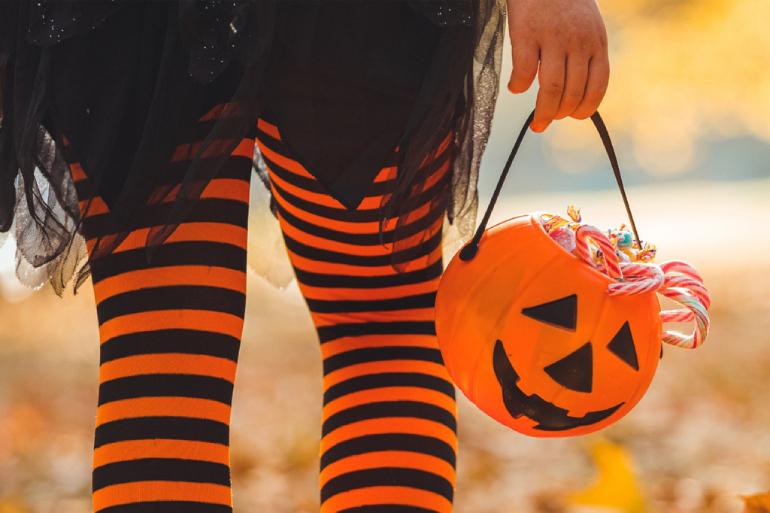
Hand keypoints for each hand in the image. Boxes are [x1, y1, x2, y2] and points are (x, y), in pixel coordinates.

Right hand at [506, 0, 608, 131]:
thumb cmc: (562, 0)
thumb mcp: (586, 24)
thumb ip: (585, 53)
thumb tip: (576, 92)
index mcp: (596, 42)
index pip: (597, 86)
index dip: (585, 109)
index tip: (573, 117)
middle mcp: (577, 42)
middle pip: (572, 93)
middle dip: (560, 115)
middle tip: (547, 122)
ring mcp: (552, 38)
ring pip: (550, 89)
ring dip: (543, 112)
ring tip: (537, 121)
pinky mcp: (526, 33)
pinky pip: (523, 72)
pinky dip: (518, 86)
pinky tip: (515, 87)